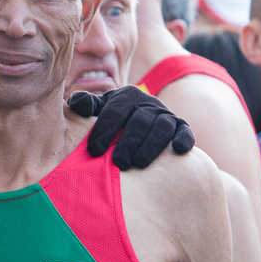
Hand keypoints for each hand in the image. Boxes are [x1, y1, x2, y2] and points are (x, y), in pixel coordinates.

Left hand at [69, 87, 194, 169]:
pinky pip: (185, 132)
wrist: (140, 121)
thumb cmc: (113, 120)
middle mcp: (148, 103)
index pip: (115, 111)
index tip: (94, 151)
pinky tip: (177, 150)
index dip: (104, 130)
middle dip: (128, 142)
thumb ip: (86, 105)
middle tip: (118, 163)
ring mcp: (166, 115)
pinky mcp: (181, 127)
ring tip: (138, 164)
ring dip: (151, 146)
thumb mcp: (99, 109)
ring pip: (162, 128)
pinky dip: (183, 139)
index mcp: (127, 97)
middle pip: (139, 121)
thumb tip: (75, 102)